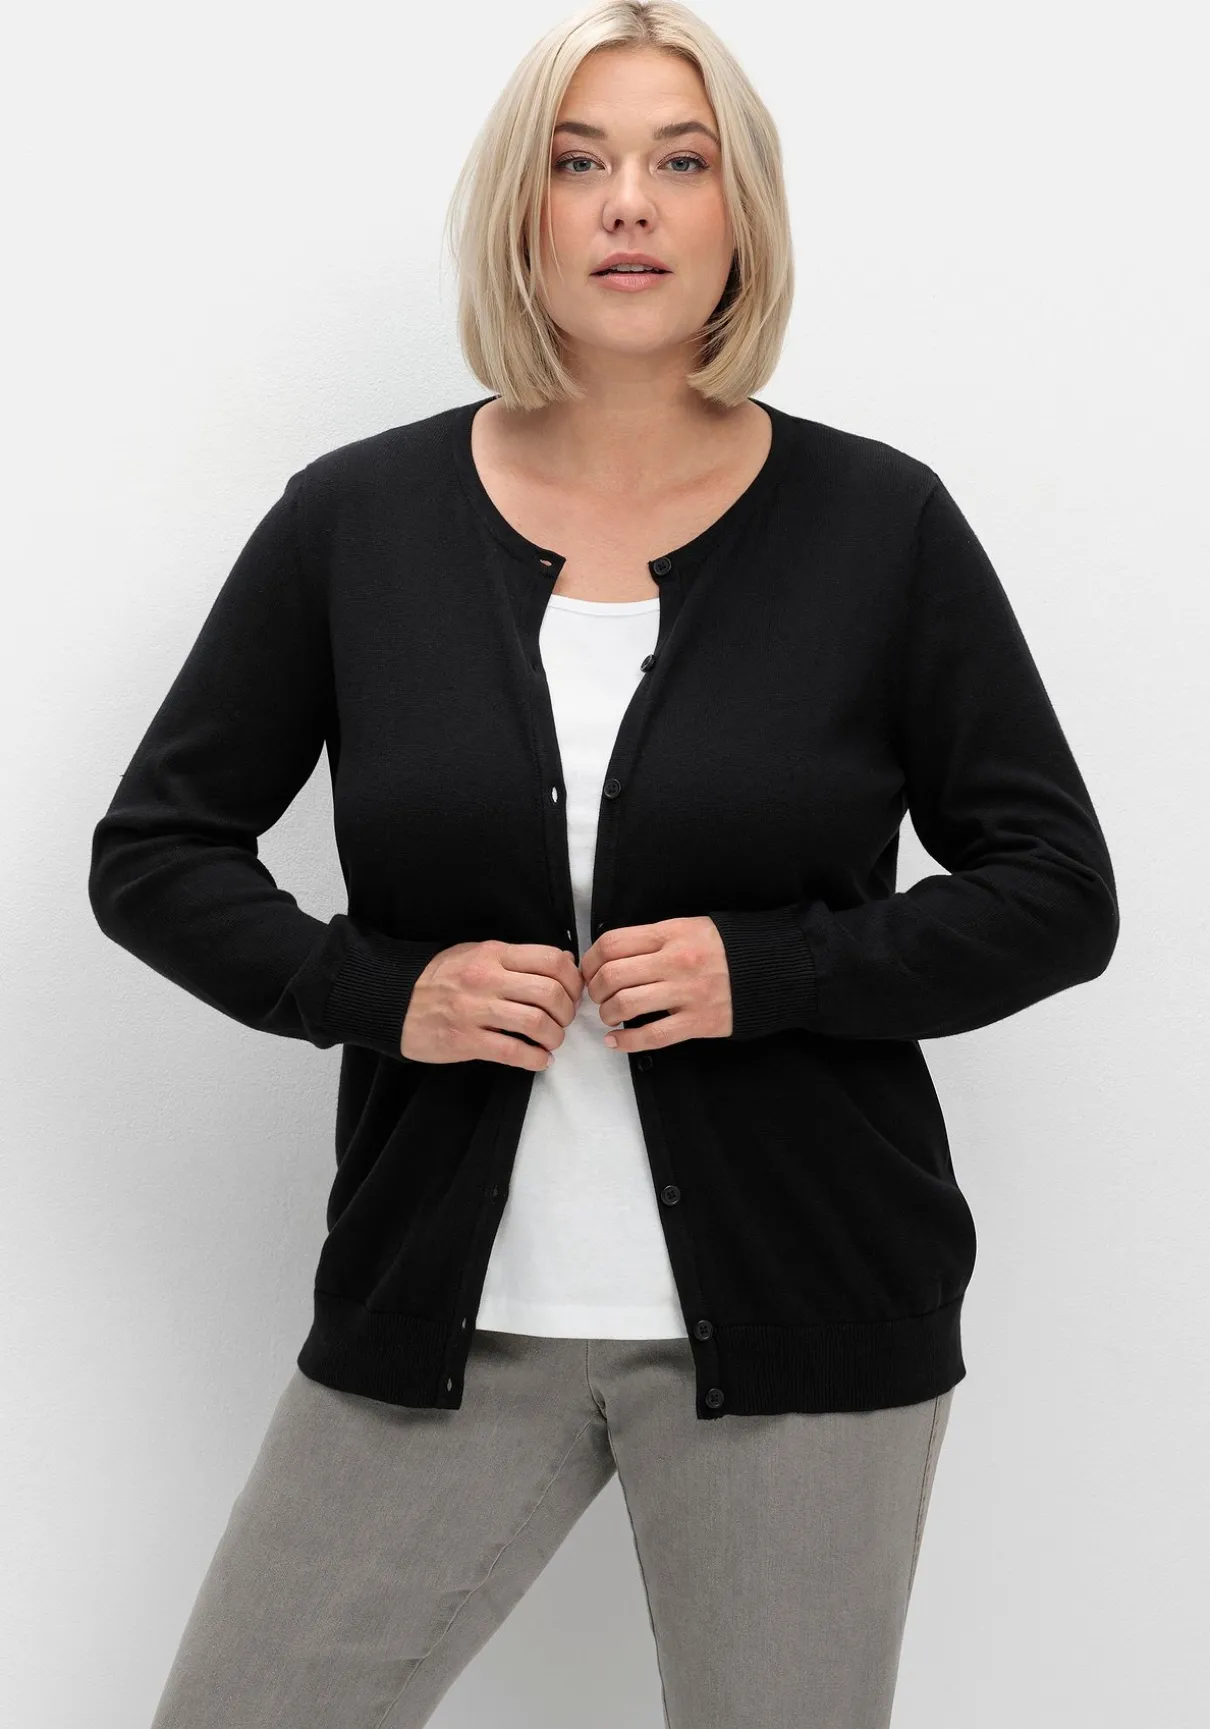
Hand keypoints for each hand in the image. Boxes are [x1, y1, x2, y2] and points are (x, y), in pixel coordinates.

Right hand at [401, 940, 583, 1068]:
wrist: (392, 1001)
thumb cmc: (438, 978)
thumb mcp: (475, 953)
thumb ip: (515, 959)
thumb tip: (561, 963)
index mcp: (493, 954)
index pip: (552, 960)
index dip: (573, 980)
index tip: (573, 993)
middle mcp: (486, 979)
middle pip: (550, 992)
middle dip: (567, 1012)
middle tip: (563, 1021)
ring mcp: (474, 1010)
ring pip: (536, 1023)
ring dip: (554, 1037)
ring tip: (551, 1041)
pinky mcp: (465, 1040)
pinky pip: (512, 1052)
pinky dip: (535, 1059)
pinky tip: (539, 1060)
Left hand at [579, 916, 732, 1052]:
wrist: (772, 968)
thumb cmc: (724, 948)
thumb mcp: (688, 928)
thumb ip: (652, 939)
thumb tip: (608, 956)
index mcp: (671, 934)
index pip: (613, 944)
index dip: (590, 960)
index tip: (588, 971)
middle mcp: (676, 961)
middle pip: (613, 975)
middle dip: (595, 990)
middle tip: (597, 996)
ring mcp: (687, 993)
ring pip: (627, 1005)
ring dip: (608, 1014)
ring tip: (610, 1015)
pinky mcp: (698, 1022)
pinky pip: (652, 1036)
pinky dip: (626, 1041)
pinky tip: (616, 1040)